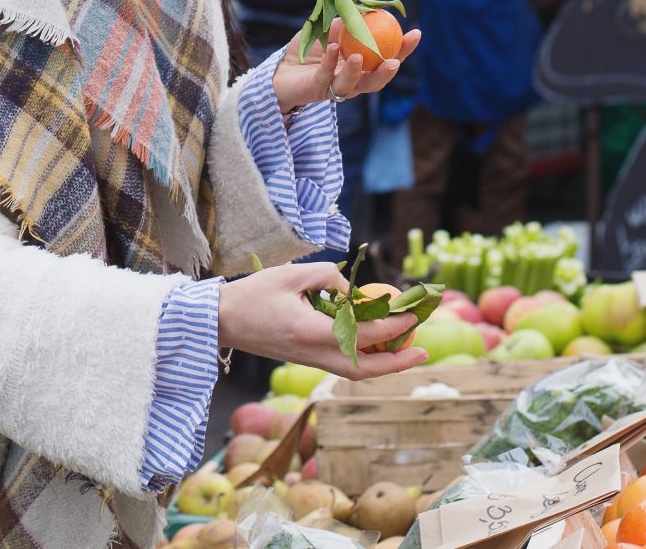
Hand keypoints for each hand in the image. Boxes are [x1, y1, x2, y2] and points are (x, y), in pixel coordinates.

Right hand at [218, 263, 427, 379]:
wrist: (220, 321)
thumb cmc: (253, 294)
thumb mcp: (292, 274)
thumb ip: (328, 278)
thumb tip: (352, 292)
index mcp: (309, 333)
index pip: (362, 335)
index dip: (392, 326)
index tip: (413, 314)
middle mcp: (311, 354)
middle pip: (363, 369)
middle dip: (398, 363)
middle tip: (425, 352)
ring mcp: (307, 361)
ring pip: (354, 372)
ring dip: (385, 365)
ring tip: (409, 351)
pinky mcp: (304, 359)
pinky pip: (342, 364)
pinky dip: (366, 359)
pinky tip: (378, 345)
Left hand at [272, 16, 421, 113]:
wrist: (281, 69)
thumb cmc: (309, 49)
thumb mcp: (331, 29)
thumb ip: (349, 21)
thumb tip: (369, 5)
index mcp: (363, 67)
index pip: (388, 59)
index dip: (404, 50)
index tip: (416, 33)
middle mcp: (353, 80)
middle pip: (376, 80)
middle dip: (389, 72)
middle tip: (395, 61)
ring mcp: (335, 88)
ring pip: (353, 86)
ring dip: (357, 73)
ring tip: (359, 58)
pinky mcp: (317, 90)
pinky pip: (326, 76)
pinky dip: (330, 62)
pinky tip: (334, 48)